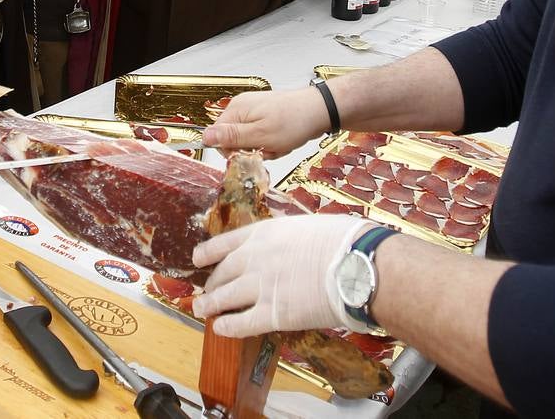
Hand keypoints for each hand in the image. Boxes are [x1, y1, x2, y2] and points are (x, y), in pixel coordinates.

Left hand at [192, 215, 373, 336]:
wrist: (357, 264)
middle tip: (208, 291)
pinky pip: (241, 322)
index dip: (208, 253)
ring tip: (201, 310)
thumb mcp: (309, 226)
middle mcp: (255, 258)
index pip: (225, 242)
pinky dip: (227, 326)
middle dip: (212, 283)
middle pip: (223, 272)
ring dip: (210, 305)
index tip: (198, 259)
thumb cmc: (345, 241)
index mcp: (265, 233)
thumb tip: (294, 246)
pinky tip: (220, 329)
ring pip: (224, 298)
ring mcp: (261, 286)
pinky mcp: (273, 314)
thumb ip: (292, 238)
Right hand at [202, 88, 328, 158]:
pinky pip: (260, 137)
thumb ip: (231, 137)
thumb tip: (204, 137)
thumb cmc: (294, 121)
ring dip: (264, 148)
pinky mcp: (265, 116)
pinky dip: (271, 144)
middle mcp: (242, 108)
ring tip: (279, 144)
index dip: (232, 150)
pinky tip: (282, 141)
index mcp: (237, 110)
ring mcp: (254, 112)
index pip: (217, 137)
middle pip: (233, 140)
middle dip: (250, 150)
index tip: (250, 152)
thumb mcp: (260, 135)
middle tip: (268, 148)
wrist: (321, 111)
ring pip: (248, 141)